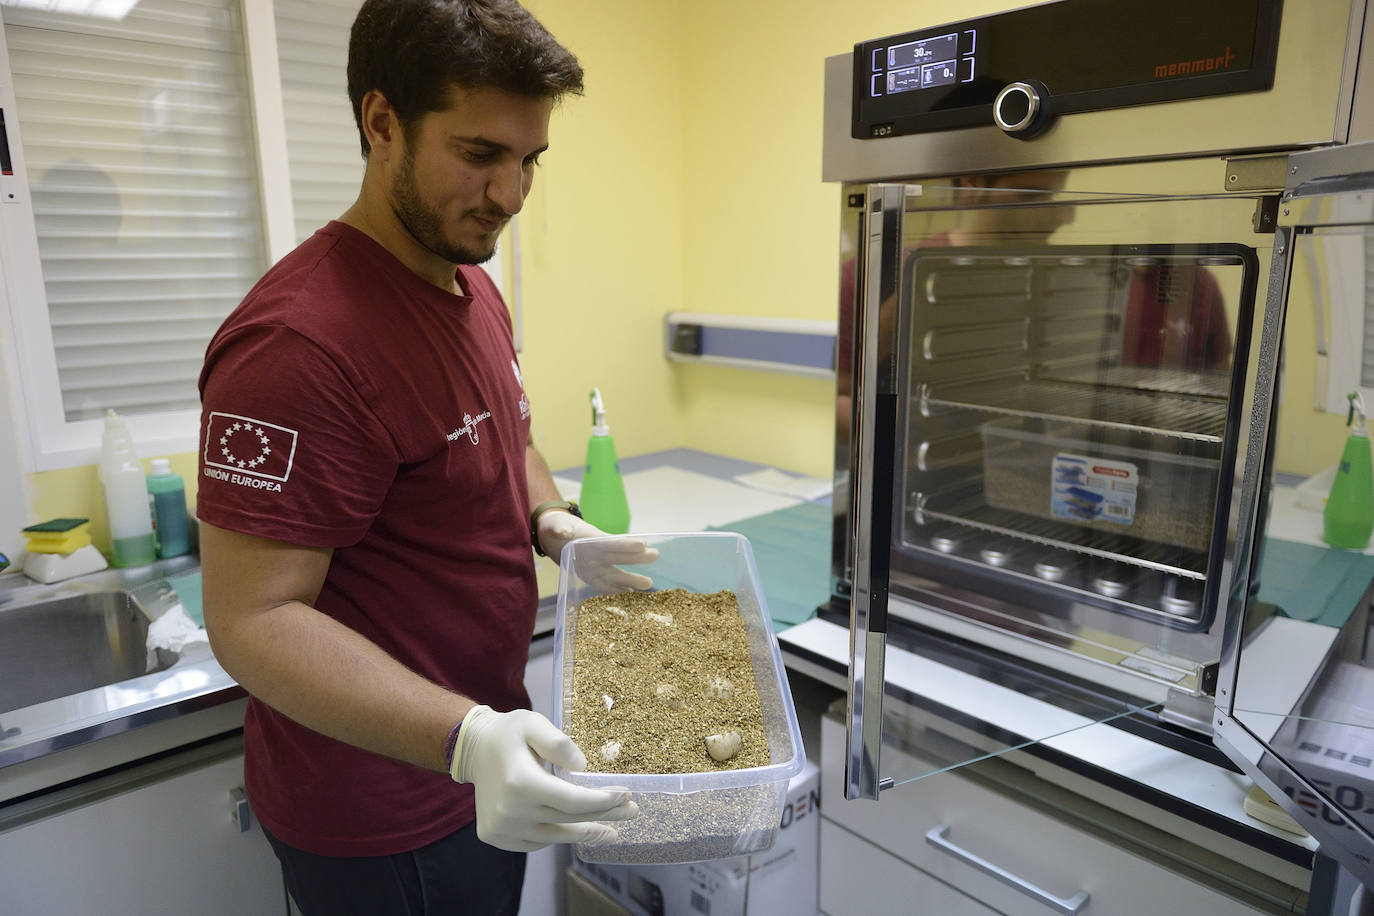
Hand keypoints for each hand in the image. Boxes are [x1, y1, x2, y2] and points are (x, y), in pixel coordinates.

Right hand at [450, 705, 638, 851]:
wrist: (472, 749)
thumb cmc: (508, 733)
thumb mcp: (534, 724)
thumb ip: (559, 744)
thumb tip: (583, 767)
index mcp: (521, 783)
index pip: (573, 801)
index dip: (603, 802)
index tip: (626, 796)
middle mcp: (510, 812)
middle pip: (569, 820)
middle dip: (604, 817)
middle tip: (631, 813)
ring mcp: (502, 829)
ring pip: (556, 836)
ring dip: (586, 832)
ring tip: (611, 830)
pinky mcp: (497, 837)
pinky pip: (537, 842)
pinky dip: (558, 834)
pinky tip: (574, 826)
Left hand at [536, 512, 658, 590]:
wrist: (552, 536)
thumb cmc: (555, 527)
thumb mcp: (554, 526)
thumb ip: (559, 529)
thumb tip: (562, 531)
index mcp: (591, 538)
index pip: (610, 541)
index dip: (625, 544)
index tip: (643, 544)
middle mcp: (597, 552)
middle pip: (619, 556)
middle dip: (637, 558)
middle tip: (656, 556)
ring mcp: (596, 565)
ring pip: (615, 573)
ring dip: (631, 579)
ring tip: (648, 584)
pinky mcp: (591, 575)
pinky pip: (604, 584)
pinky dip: (616, 590)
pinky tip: (629, 595)